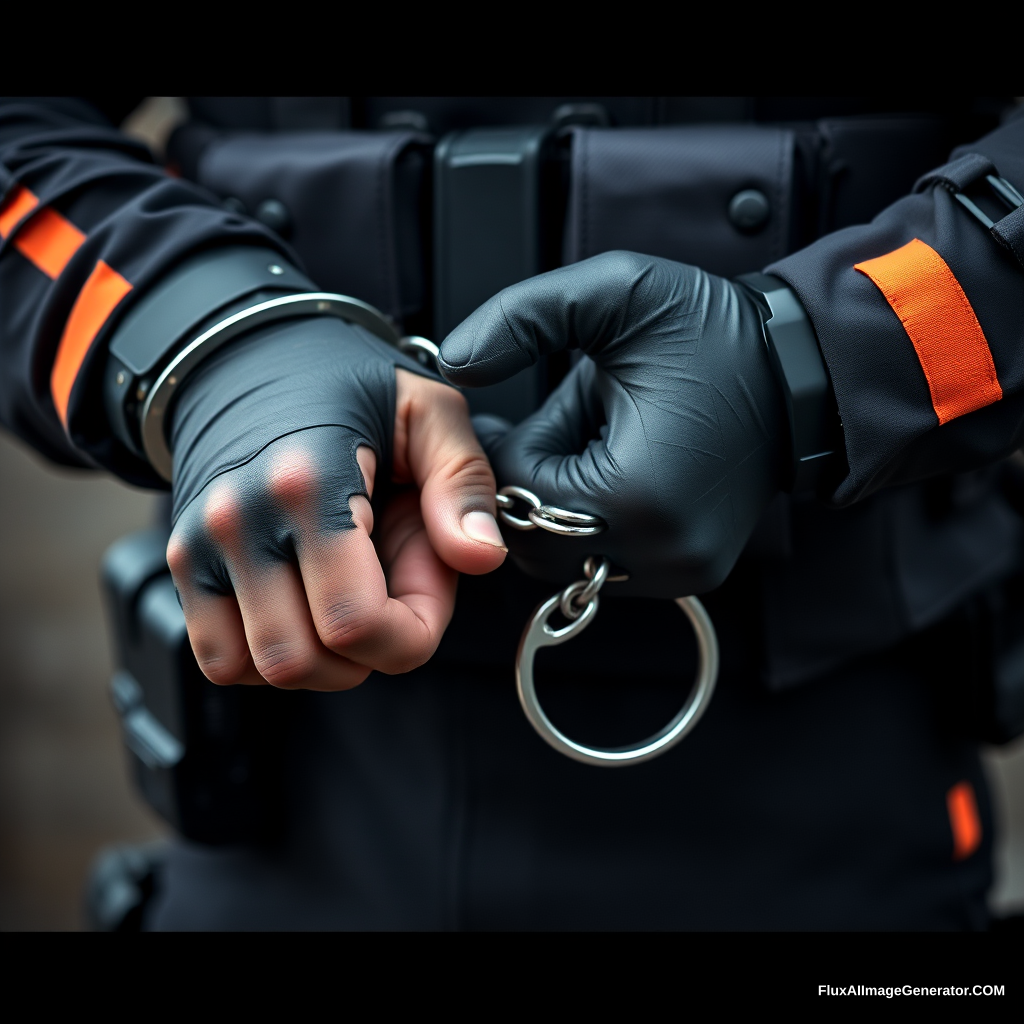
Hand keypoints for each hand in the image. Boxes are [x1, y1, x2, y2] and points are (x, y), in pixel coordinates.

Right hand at [166, 316, 505, 689]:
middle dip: (366, 654)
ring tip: (347, 600)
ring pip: (262, 669)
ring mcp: (199, 545)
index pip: (354, 623)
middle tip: (388, 601)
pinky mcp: (181, 565)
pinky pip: (220, 660)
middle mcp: (239, 518)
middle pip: (305, 661)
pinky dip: (270, 657)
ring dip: (321, 661)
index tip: (424, 598)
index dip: (407, 636)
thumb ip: (463, 483)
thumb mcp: (430, 413)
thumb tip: (481, 555)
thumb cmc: (349, 392)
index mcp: (308, 482)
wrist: (250, 364)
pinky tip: (305, 607)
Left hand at [438, 251, 785, 597]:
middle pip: (534, 537)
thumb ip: (520, 318)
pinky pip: (606, 560)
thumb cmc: (712, 331)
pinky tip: (623, 471)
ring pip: (566, 556)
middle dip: (535, 478)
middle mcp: (658, 551)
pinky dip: (596, 520)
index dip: (514, 443)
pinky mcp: (689, 571)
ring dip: (563, 502)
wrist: (798, 371)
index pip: (518, 490)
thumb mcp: (616, 294)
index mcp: (635, 494)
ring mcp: (677, 569)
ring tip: (600, 444)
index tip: (545, 405)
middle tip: (567, 423)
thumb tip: (454, 364)